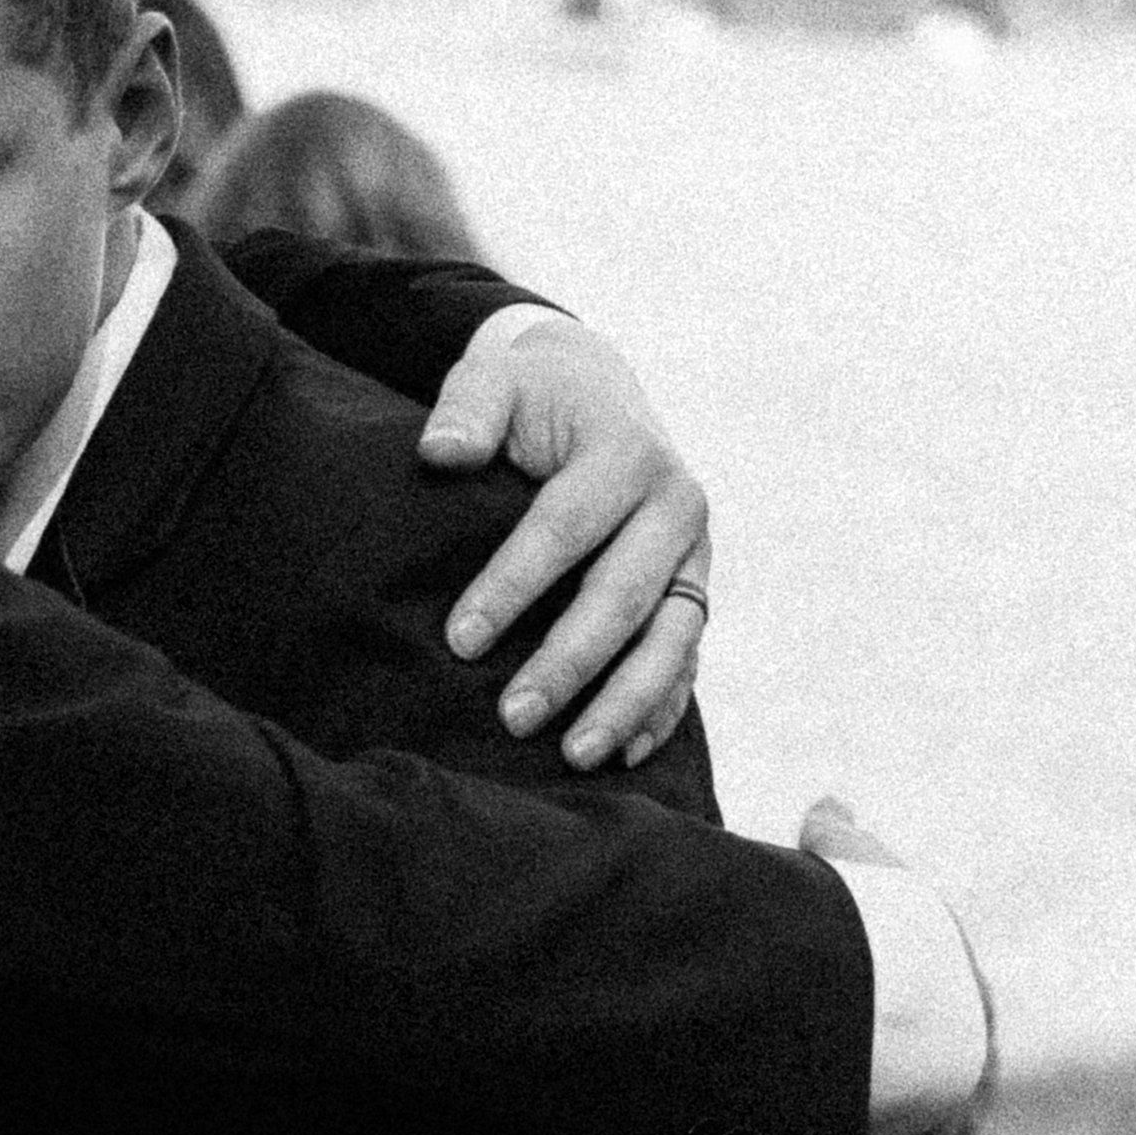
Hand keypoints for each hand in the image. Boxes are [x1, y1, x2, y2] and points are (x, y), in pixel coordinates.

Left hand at [421, 314, 709, 769]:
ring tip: (572, 754)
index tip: (460, 641)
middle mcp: (676, 506)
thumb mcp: (494, 379)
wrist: (594, 392)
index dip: (514, 585)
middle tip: (513, 716)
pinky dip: (661, 708)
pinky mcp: (694, 592)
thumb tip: (440, 453)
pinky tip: (627, 755)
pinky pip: (686, 658)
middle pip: (624, 595)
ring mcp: (694, 556)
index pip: (566, 527)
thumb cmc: (530, 395)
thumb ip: (467, 408)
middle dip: (570, 662)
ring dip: (625, 703)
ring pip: (670, 639)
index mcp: (627, 452)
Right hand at [800, 794, 997, 1134]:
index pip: (955, 1019)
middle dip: (925, 1110)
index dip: (922, 1034)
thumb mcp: (852, 865)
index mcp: (958, 989)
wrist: (896, 995)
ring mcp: (953, 1112)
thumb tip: (826, 808)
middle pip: (956, 1092)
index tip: (900, 1057)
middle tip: (889, 1129)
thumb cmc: (870, 924)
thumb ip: (837, 841)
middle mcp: (970, 1055)